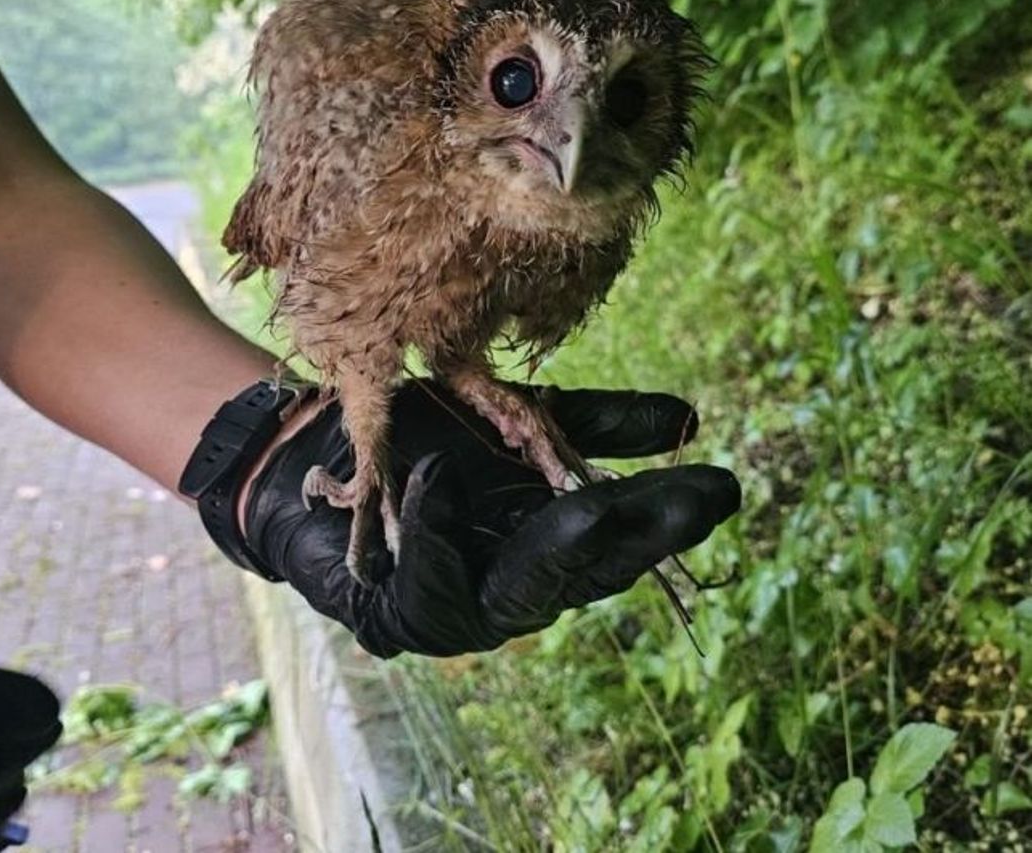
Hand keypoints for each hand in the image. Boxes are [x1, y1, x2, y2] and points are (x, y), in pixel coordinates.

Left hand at [241, 382, 740, 657]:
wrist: (310, 461)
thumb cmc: (419, 441)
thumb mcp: (510, 420)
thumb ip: (588, 426)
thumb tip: (686, 416)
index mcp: (545, 541)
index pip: (619, 538)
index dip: (667, 516)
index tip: (722, 488)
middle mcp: (511, 585)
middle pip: (585, 572)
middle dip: (636, 539)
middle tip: (689, 507)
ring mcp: (457, 609)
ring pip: (518, 592)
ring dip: (555, 551)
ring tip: (593, 512)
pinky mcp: (396, 616)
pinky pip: (424, 575)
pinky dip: (434, 525)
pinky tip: (443, 477)